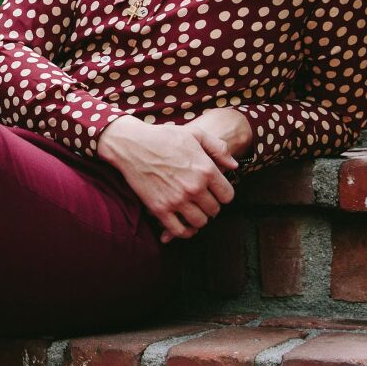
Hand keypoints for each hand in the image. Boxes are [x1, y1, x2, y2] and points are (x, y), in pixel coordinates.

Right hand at [95, 116, 240, 241]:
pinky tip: (183, 224)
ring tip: (193, 210)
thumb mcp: (196, 134)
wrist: (132, 144)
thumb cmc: (164, 137)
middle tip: (202, 201)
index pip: (227, 196)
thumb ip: (218, 148)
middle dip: (210, 206)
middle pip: (214, 210)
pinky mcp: (160, 209)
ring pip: (200, 222)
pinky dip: (184, 231)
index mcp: (206, 170)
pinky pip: (179, 230)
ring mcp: (177, 200)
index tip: (215, 193)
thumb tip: (234, 165)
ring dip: (198, 218)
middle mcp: (194, 187)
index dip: (223, 195)